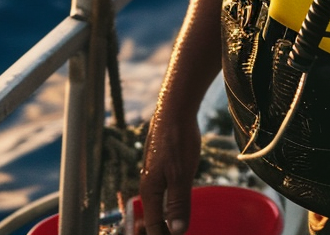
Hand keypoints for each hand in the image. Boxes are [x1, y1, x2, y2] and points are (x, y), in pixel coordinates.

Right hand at [138, 104, 201, 234]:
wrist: (175, 108)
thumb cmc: (178, 139)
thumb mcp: (182, 174)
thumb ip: (178, 203)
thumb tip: (178, 232)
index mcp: (150, 191)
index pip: (154, 227)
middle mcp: (148, 184)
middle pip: (151, 219)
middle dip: (161, 231)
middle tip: (176, 233)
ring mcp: (153, 174)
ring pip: (155, 205)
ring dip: (164, 219)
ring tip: (174, 228)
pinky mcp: (159, 165)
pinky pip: (160, 192)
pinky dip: (166, 205)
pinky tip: (174, 205)